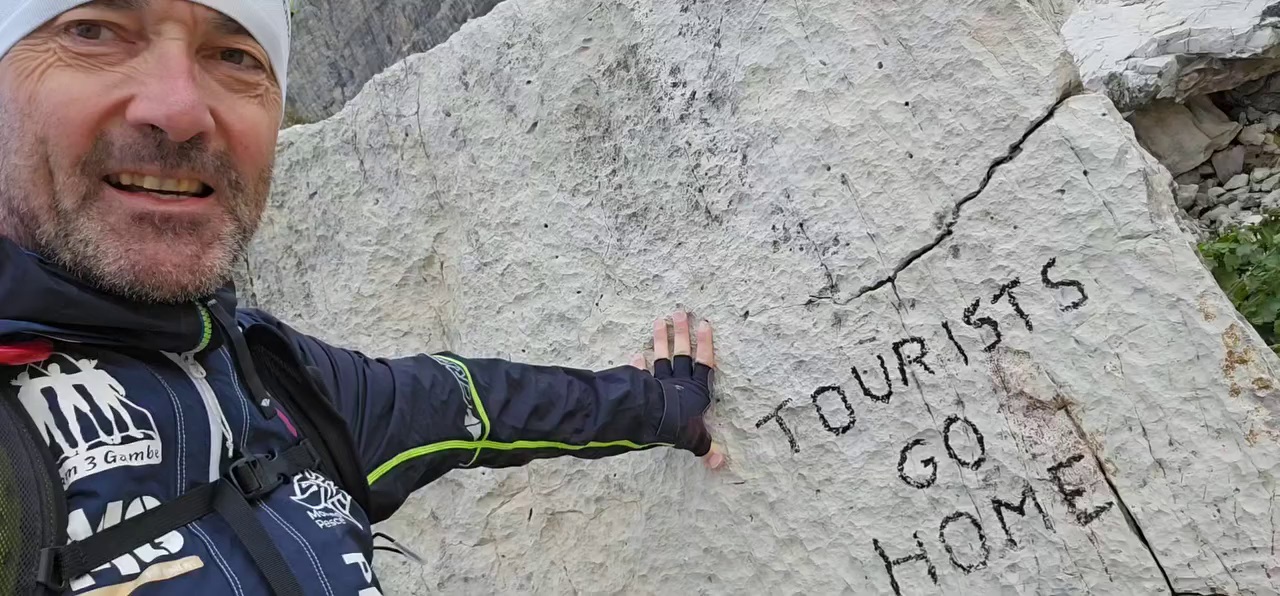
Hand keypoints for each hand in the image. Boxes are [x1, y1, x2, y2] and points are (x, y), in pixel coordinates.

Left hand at [629, 311, 724, 469]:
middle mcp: (679, 383)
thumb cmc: (678, 428)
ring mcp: (660, 382)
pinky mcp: (643, 386)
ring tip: (659, 321)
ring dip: (660, 339)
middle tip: (680, 312)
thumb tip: (719, 464)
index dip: (706, 344)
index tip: (705, 324)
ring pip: (661, 356)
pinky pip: (640, 373)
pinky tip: (634, 356)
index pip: (704, 363)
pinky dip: (637, 365)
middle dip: (682, 333)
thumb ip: (705, 447)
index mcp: (696, 392)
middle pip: (682, 353)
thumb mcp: (696, 439)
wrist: (652, 422)